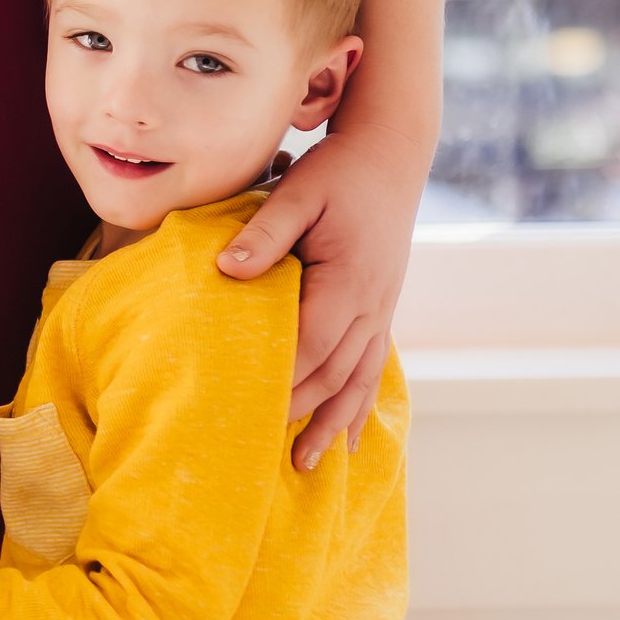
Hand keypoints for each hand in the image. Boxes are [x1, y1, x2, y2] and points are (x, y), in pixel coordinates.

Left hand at [215, 128, 425, 470]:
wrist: (393, 154)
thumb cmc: (339, 170)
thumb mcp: (298, 192)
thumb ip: (264, 233)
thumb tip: (226, 270)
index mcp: (348, 281)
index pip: (310, 343)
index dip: (279, 377)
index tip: (243, 406)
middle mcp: (371, 305)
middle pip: (332, 373)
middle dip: (298, 413)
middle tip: (259, 449)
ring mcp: (381, 310)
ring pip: (357, 380)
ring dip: (332, 424)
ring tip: (308, 465)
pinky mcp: (382, 309)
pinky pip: (372, 367)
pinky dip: (359, 405)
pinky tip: (350, 438)